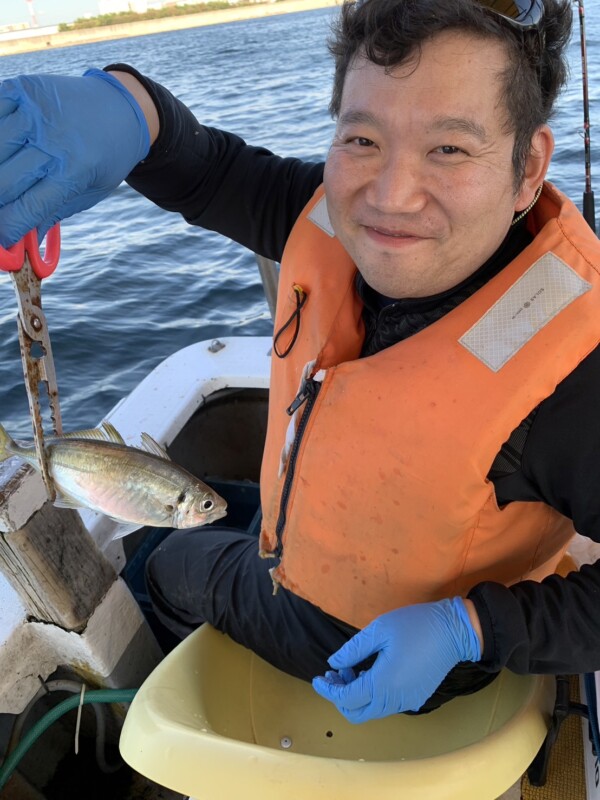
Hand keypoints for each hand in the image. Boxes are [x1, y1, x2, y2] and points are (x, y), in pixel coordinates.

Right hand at [0, 69, 149, 246]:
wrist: (121, 108)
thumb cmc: (105, 157)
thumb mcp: (90, 192)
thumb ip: (53, 213)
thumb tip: (20, 243)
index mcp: (75, 170)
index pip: (28, 208)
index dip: (7, 228)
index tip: (2, 238)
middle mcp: (53, 139)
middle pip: (3, 182)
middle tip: (1, 211)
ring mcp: (34, 111)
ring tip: (5, 183)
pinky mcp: (22, 88)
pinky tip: (3, 154)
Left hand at [312, 597, 481, 721]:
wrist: (454, 631)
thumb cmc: (415, 626)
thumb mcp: (378, 631)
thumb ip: (353, 650)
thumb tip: (334, 663)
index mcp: (382, 684)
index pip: (346, 698)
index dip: (328, 689)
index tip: (318, 677)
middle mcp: (394, 700)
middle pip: (357, 713)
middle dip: (340, 696)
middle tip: (336, 673)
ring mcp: (407, 701)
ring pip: (372, 710)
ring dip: (357, 695)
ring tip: (352, 669)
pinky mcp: (416, 697)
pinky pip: (387, 704)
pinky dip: (373, 694)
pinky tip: (371, 672)